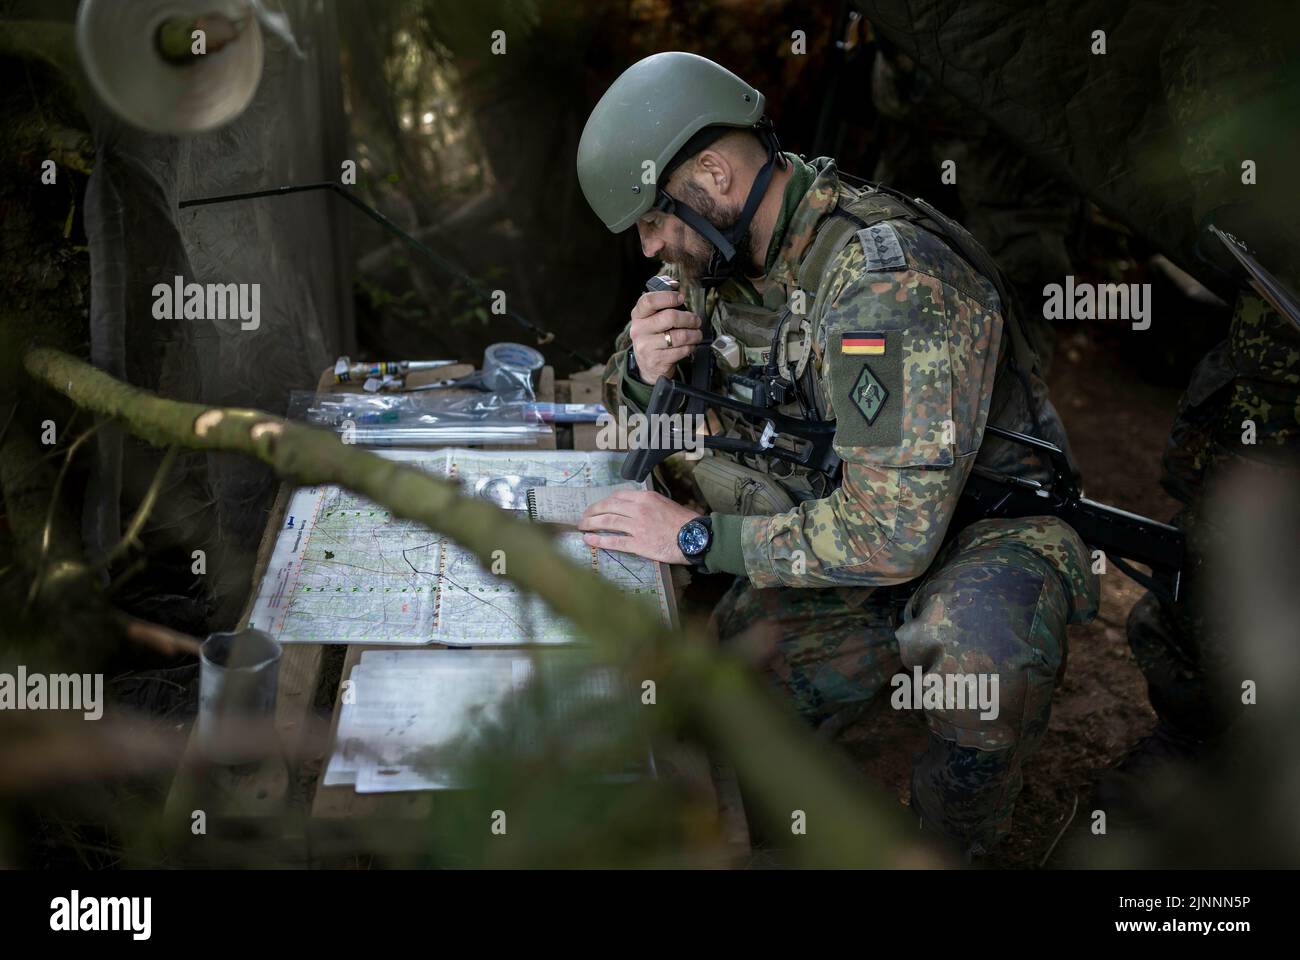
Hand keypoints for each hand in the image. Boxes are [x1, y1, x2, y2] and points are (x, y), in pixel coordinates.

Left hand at [578, 489, 701, 563]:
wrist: (695, 537)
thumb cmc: (684, 522)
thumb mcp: (665, 504)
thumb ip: (648, 504)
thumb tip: (634, 507)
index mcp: (646, 497)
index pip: (618, 496)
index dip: (604, 501)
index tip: (599, 506)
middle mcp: (639, 509)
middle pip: (608, 507)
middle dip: (592, 511)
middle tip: (584, 517)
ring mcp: (637, 526)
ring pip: (608, 522)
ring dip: (591, 524)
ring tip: (582, 527)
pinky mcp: (639, 544)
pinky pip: (614, 541)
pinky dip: (599, 540)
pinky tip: (589, 540)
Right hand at [628, 280, 703, 383]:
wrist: (647, 366)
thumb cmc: (653, 337)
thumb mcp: (651, 319)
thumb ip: (662, 302)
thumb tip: (675, 284)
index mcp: (638, 315)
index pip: (649, 301)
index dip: (668, 297)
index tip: (681, 298)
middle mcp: (639, 330)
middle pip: (670, 317)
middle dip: (689, 318)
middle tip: (696, 320)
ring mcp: (647, 346)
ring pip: (679, 336)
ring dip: (694, 334)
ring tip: (697, 334)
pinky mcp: (657, 360)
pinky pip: (681, 350)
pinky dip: (690, 347)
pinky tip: (690, 345)